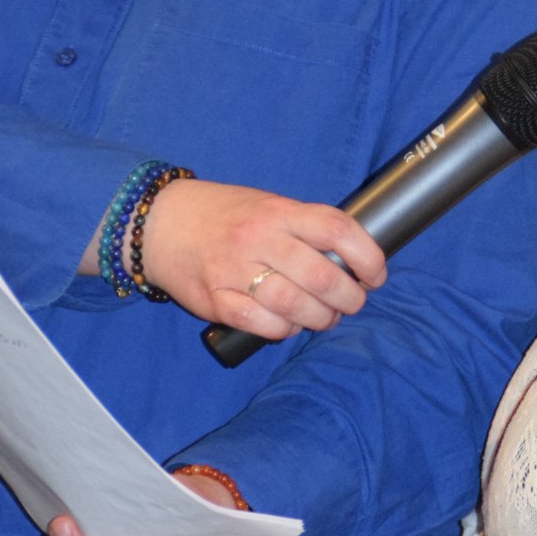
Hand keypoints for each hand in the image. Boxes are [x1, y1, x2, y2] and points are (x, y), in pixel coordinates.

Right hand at [121, 178, 386, 338]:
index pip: (337, 229)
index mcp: (278, 211)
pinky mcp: (214, 299)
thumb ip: (304, 228)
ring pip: (294, 305)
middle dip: (349, 298)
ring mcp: (234, 269)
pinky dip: (283, 329)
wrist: (160, 222)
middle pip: (321, 276)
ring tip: (324, 317)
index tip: (376, 275)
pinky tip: (288, 324)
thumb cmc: (225, 215)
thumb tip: (352, 261)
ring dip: (320, 319)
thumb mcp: (268, 205)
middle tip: (352, 303)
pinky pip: (261, 324)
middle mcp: (258, 238)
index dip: (368, 256)